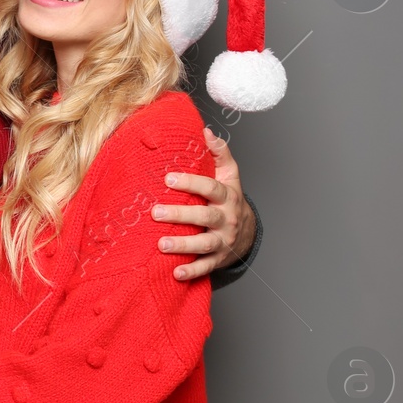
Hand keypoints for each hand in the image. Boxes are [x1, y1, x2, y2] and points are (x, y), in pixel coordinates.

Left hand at [152, 126, 255, 280]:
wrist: (247, 231)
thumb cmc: (229, 198)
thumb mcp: (230, 175)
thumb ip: (219, 153)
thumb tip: (206, 131)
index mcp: (227, 197)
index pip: (211, 188)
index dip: (191, 183)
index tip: (168, 179)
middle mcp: (226, 219)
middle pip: (205, 217)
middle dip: (180, 215)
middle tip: (156, 212)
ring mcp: (223, 241)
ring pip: (204, 244)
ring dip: (183, 246)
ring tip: (161, 245)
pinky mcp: (218, 258)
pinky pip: (206, 267)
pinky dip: (192, 271)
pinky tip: (175, 272)